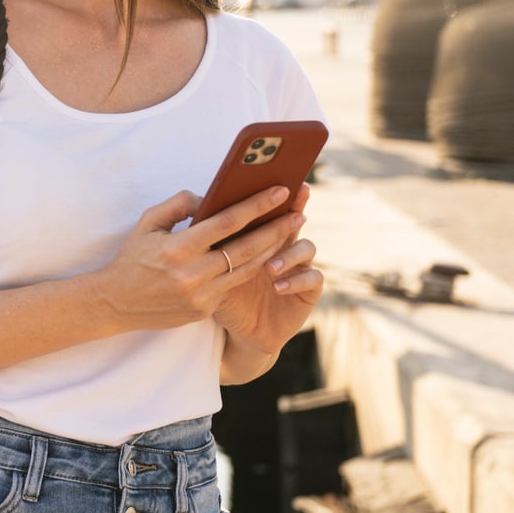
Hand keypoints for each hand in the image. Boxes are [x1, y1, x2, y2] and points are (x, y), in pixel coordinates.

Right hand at [95, 185, 306, 332]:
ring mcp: (200, 295)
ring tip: (289, 232)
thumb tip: (211, 197)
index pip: (227, 222)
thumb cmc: (132, 257)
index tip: (279, 191)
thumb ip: (180, 204)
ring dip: (272, 250)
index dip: (257, 206)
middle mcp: (192, 273)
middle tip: (298, 213)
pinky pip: (232, 286)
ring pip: (247, 269)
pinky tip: (265, 255)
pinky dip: (250, 269)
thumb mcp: (148, 223)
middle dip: (276, 229)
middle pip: (247, 248)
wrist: (115, 303)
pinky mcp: (204, 310)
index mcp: (178, 247)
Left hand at [214, 183, 320, 358]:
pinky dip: (297, 280)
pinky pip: (313, 279)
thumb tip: (200, 208)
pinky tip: (278, 286)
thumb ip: (207, 239)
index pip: (268, 210)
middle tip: (292, 207)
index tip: (277, 182)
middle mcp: (282, 247)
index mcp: (258, 236)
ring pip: (307, 248)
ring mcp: (297, 267)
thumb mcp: (207, 265)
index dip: (273, 196)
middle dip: (294, 211)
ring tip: (270, 266)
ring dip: (289, 253)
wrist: (238, 331)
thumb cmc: (216, 294)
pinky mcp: (306, 292)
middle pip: (294, 221)